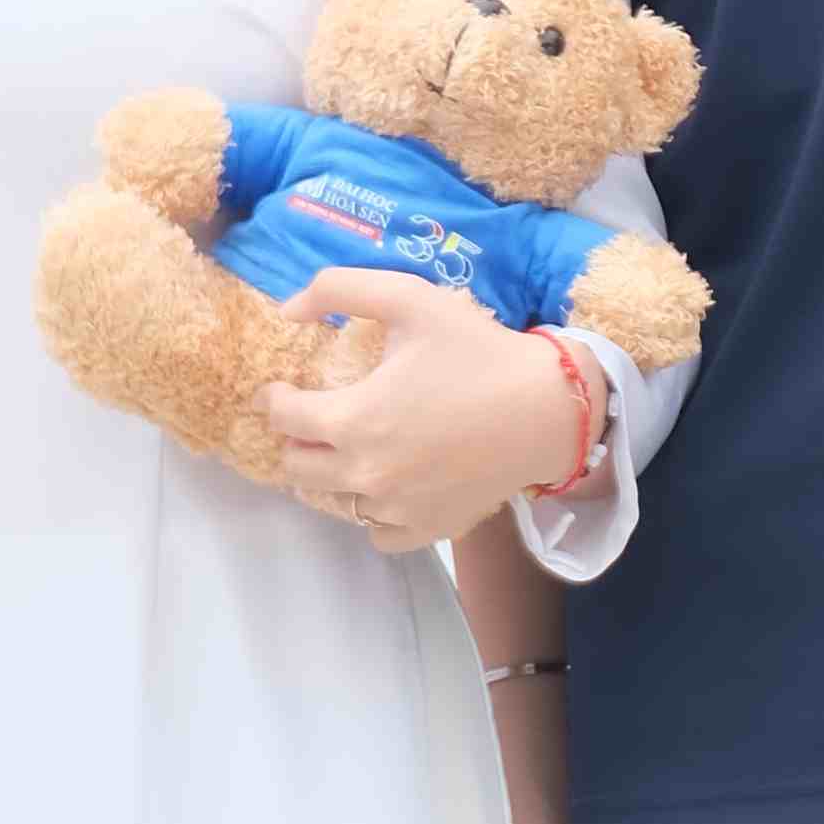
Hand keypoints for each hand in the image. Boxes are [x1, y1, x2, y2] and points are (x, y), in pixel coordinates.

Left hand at [264, 276, 593, 553]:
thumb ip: (339, 289)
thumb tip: (287, 310)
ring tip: (356, 448)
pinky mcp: (427, 528)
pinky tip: (390, 485)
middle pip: (297, 469)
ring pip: (335, 502)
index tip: (283, 390)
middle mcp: (366, 474)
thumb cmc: (478, 350)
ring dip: (334, 476)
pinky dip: (375, 512)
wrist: (548, 409)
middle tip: (316, 419)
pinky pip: (378, 534)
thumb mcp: (410, 298)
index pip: (284, 419)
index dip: (276, 400)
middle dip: (297, 440)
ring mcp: (397, 509)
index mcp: (353, 420)